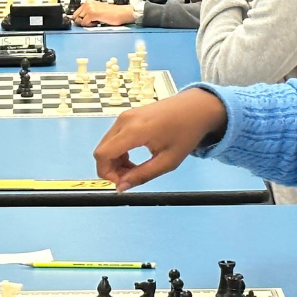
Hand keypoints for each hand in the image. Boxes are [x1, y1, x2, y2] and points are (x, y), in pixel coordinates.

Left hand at [72, 1, 134, 26]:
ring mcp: (89, 8)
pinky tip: (97, 22)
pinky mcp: (92, 13)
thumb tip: (78, 21)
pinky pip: (84, 23)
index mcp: (89, 2)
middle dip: (81, 22)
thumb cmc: (112, 14)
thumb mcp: (97, 12)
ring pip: (79, 20)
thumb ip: (88, 14)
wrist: (121, 13)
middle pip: (75, 16)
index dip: (80, 19)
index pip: (76, 13)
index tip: (86, 22)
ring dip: (86, 23)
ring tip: (95, 22)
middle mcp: (88, 4)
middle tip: (91, 22)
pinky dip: (89, 25)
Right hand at [94, 89, 228, 191]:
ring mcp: (125, 116)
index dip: (107, 173)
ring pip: (106, 144)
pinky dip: (118, 151)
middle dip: (111, 169)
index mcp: (134, 131)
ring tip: (135, 168)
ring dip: (115, 161)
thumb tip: (121, 188)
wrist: (195, 107)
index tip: (123, 182)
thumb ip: (143, 175)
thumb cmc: (185, 133)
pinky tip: (133, 157)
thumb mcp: (168, 161)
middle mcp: (124, 121)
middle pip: (102, 150)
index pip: (103, 154)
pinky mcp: (127, 115)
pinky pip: (113, 137)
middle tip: (130, 177)